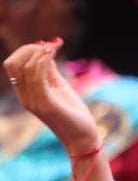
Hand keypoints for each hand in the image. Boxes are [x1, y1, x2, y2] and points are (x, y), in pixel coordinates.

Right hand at [3, 39, 100, 154]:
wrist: (82, 136)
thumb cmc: (72, 111)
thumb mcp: (58, 86)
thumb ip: (49, 70)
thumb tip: (45, 49)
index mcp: (25, 92)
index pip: (12, 65)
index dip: (26, 50)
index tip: (48, 44)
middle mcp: (25, 97)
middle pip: (13, 63)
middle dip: (30, 49)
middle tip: (51, 45)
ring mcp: (33, 101)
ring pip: (25, 68)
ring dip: (40, 52)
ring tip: (55, 47)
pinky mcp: (46, 104)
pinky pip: (38, 78)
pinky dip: (45, 61)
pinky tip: (54, 54)